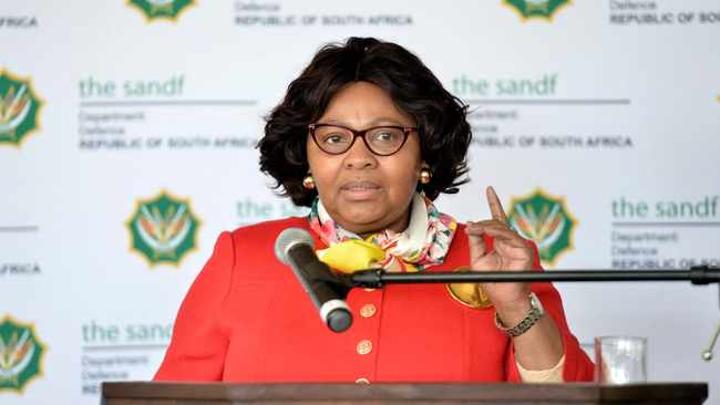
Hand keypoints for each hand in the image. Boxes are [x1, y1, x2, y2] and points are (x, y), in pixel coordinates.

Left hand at [465, 186, 534, 322]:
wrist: (505, 299)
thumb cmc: (494, 282)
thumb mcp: (478, 260)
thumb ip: (476, 242)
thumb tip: (472, 225)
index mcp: (500, 242)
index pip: (497, 219)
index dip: (494, 204)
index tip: (489, 190)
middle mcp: (510, 242)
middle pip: (497, 222)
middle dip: (482, 223)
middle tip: (472, 227)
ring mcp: (518, 245)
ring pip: (501, 228)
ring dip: (486, 227)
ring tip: (475, 228)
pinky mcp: (523, 250)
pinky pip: (508, 236)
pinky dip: (495, 232)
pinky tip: (485, 230)